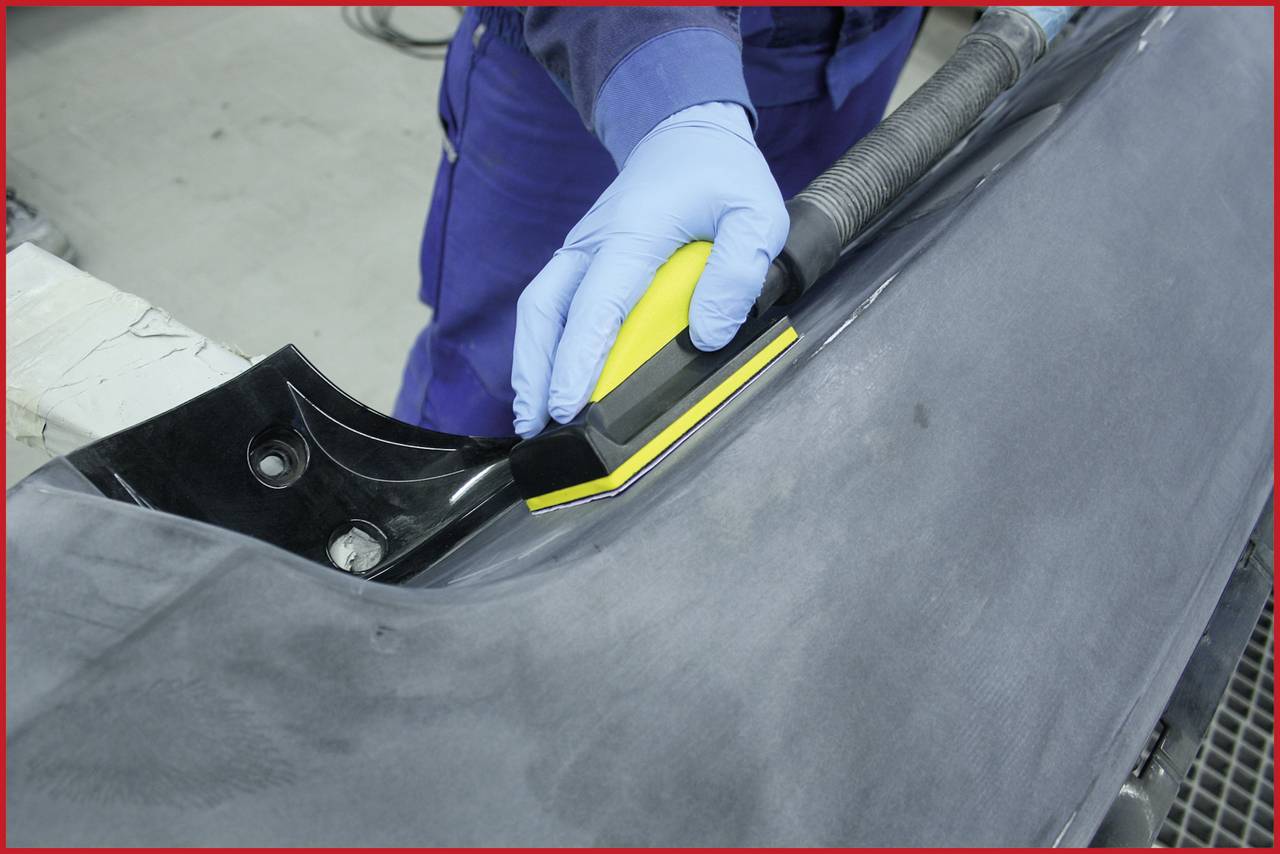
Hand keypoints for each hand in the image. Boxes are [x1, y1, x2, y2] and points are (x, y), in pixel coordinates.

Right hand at [511, 101, 788, 438]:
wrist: (688, 130)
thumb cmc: (720, 173)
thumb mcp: (756, 214)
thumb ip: (738, 273)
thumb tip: (708, 335)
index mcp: (634, 231)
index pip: (598, 303)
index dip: (578, 357)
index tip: (566, 403)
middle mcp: (594, 241)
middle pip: (545, 309)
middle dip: (534, 369)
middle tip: (534, 424)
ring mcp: (582, 248)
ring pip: (539, 308)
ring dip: (529, 361)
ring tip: (530, 415)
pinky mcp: (582, 258)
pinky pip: (552, 303)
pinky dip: (542, 343)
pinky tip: (545, 378)